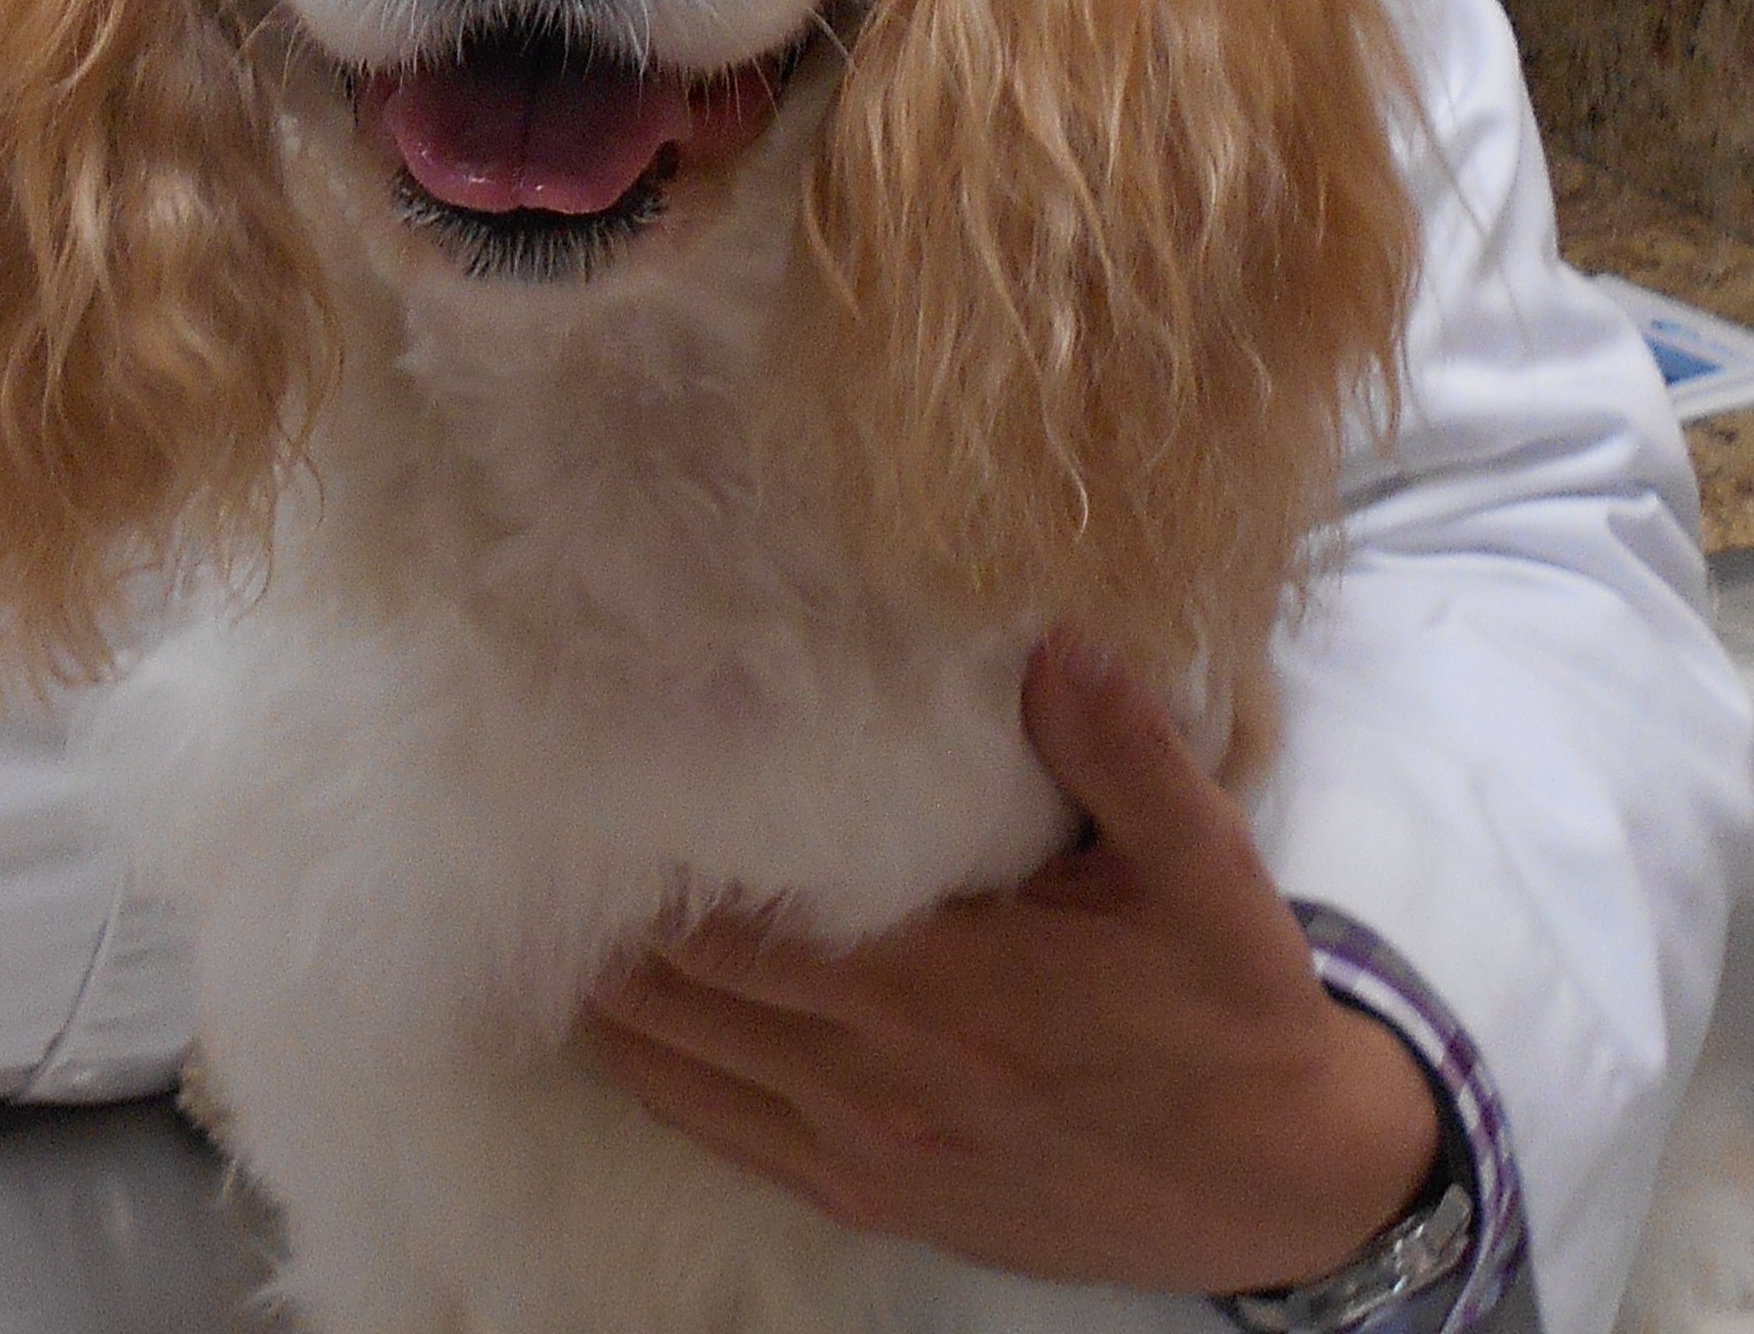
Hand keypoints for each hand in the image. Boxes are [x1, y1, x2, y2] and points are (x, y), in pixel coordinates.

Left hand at [583, 628, 1441, 1294]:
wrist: (1279, 1185)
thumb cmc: (1230, 1012)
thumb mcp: (1204, 867)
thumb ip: (1126, 747)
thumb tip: (1056, 633)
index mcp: (937, 989)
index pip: (736, 919)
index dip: (657, 851)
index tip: (601, 770)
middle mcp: (876, 1079)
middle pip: (680, 989)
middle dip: (611, 907)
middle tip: (554, 814)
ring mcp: (867, 1153)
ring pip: (681, 1067)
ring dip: (618, 990)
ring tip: (560, 897)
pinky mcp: (876, 1200)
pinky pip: (724, 1137)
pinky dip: (658, 1071)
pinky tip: (617, 1015)